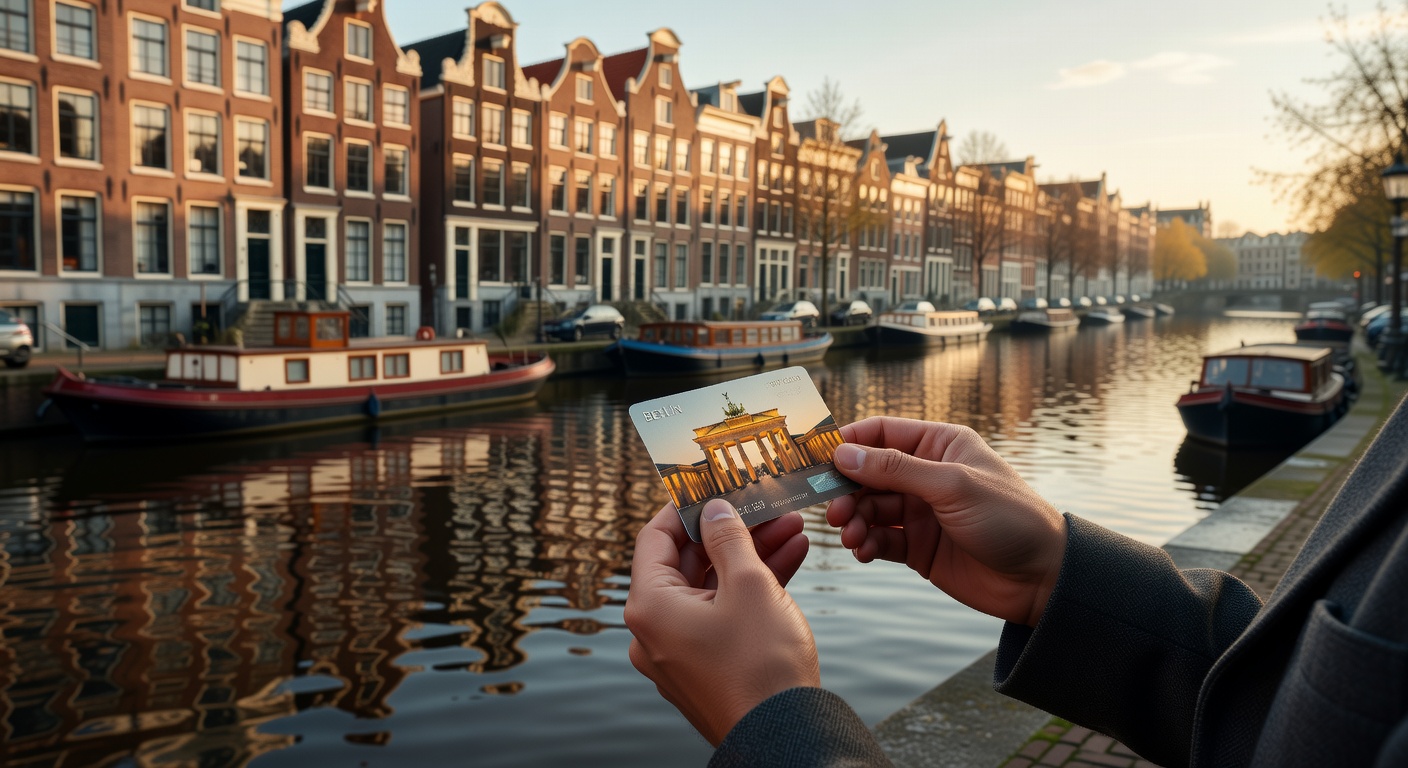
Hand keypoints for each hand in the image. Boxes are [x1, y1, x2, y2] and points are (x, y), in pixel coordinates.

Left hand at [625, 500, 818, 745]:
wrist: (787, 736)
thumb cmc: (762, 665)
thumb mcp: (750, 585)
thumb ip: (728, 538)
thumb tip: (714, 509)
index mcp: (650, 606)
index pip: (655, 537)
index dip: (685, 506)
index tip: (711, 485)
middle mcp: (655, 630)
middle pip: (687, 561)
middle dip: (732, 530)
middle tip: (764, 503)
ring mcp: (681, 650)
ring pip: (712, 586)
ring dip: (750, 555)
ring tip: (791, 526)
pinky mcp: (709, 664)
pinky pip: (724, 613)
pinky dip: (752, 588)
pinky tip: (791, 558)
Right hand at [827, 417, 1065, 626]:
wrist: (1041, 579)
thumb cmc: (1010, 519)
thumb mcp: (952, 486)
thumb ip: (896, 470)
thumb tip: (844, 454)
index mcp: (940, 446)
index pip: (882, 433)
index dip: (849, 443)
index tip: (818, 460)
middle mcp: (926, 475)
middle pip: (868, 474)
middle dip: (847, 491)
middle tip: (835, 512)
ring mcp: (921, 512)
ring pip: (870, 509)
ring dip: (855, 521)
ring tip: (853, 537)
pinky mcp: (919, 546)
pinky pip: (881, 539)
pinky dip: (867, 544)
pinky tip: (864, 552)